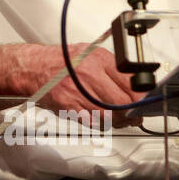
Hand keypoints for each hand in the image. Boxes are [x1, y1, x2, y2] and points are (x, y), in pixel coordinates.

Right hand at [16, 43, 141, 112]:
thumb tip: (136, 86)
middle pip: (122, 102)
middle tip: (134, 116)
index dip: (141, 97)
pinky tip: (101, 119)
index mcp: (98, 58)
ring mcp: (78, 91)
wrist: (34, 67)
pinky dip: (101, 124)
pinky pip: (93, 123)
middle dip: (131, 113)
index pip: (130, 82)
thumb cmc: (62, 61)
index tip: (144, 103)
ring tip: (118, 119)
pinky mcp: (68, 106)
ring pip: (109, 116)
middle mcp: (89, 73)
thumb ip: (113, 69)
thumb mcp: (91, 55)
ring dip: (118, 121)